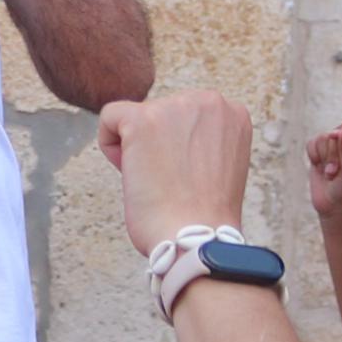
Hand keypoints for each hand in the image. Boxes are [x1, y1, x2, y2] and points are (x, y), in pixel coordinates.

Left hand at [99, 93, 253, 252]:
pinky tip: (130, 172)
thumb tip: (168, 133)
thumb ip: (201, 140)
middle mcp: (209, 101)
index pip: (187, 117)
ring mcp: (176, 108)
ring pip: (137, 118)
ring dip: (138, 150)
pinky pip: (110, 117)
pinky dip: (110, 146)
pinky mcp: (143, 120)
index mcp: (232, 113)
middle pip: (161, 113)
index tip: (189, 177)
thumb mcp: (218, 162)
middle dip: (159, 147)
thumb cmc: (205, 216)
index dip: (181, 150)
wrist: (197, 239)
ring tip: (158, 182)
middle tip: (172, 183)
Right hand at [304, 113, 341, 223]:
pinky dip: (313, 156)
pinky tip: (320, 169)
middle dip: (332, 152)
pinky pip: (311, 144)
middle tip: (337, 171)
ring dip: (323, 157)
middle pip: (334, 131)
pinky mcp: (319, 155)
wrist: (336, 210)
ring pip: (321, 137)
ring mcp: (333, 149)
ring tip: (331, 174)